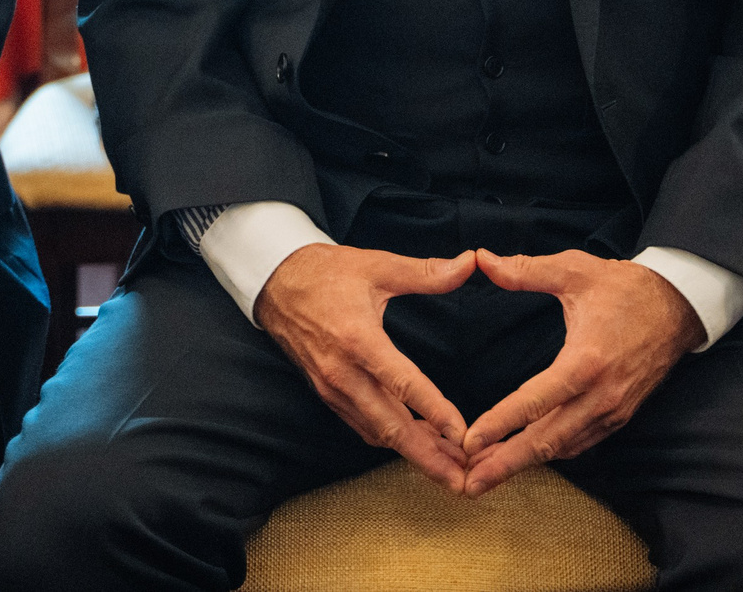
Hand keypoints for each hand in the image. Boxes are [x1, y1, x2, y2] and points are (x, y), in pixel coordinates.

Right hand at [253, 244, 478, 492]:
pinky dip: (390, 438)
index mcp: (358, 339)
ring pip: (377, 431)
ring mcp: (332, 387)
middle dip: (426, 456)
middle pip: (389, 426)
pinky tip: (415, 441)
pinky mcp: (327, 393)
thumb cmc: (326, 273)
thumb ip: (425, 272)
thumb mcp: (376, 266)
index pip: (402, 384)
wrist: (275, 282)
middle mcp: (343, 372)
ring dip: (412, 451)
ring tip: (448, 466)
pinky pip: (362, 425)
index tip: (461, 434)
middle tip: (461, 479)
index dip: (434, 411)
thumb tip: (468, 263)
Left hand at [458, 250, 699, 497]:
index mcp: (586, 361)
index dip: (501, 423)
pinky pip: (580, 442)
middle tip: (470, 484)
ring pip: (562, 447)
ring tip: (487, 475)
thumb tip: (483, 260)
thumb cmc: (625, 288)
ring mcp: (613, 410)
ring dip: (524, 462)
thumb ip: (526, 270)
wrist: (677, 307)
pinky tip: (525, 456)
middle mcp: (601, 395)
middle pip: (547, 440)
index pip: (536, 402)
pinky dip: (551, 453)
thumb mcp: (575, 270)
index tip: (470, 442)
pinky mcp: (619, 416)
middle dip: (506, 464)